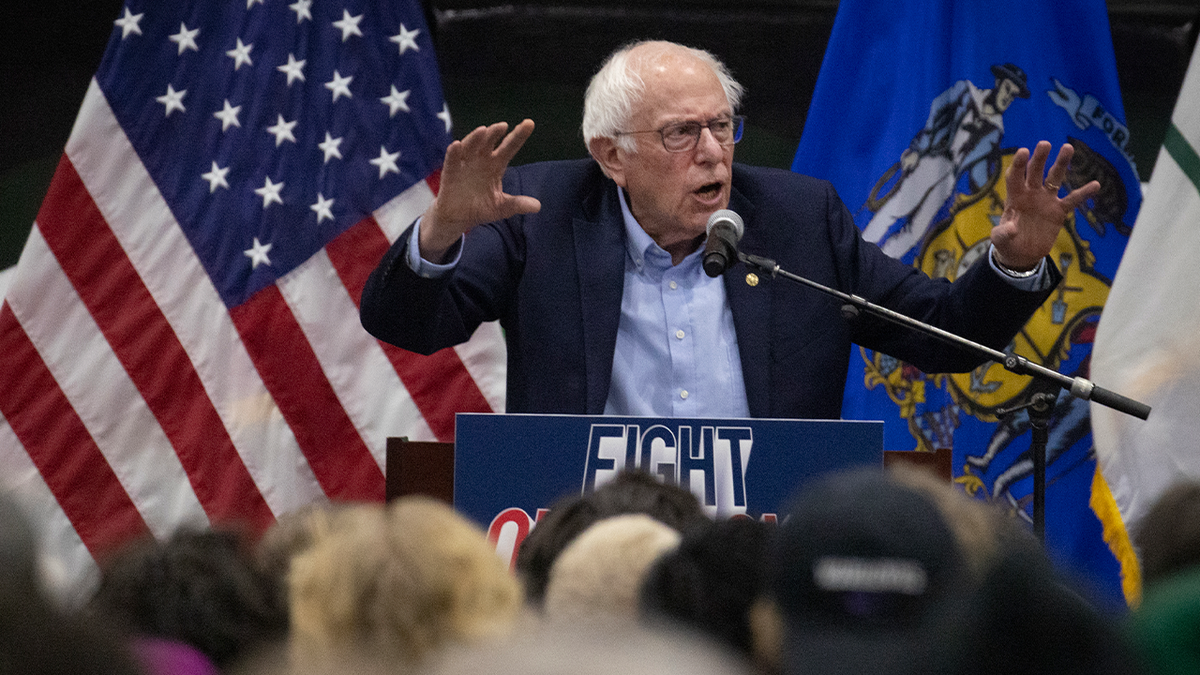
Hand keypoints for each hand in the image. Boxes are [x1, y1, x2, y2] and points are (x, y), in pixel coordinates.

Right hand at [419, 119, 541, 261]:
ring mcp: (466, 163)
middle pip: (489, 142)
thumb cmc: (480, 207)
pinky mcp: (451, 171)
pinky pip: (452, 160)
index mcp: (496, 165)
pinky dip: (454, 152)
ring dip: (476, 138)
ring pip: (471, 146)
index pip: (509, 147)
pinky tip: (457, 145)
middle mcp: (482, 159)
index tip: (529, 123)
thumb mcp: (501, 207)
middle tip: (503, 126)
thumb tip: (537, 207)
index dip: (519, 135)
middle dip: (495, 133)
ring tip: (484, 130)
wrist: (458, 218)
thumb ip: (517, 204)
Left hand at [991, 141, 1099, 269]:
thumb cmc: (1007, 243)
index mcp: (1015, 197)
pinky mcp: (1058, 211)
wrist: (1022, 254)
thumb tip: (1012, 228)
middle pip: (1035, 171)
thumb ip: (1003, 234)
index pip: (1015, 176)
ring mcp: (1046, 200)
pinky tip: (1095, 185)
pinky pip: (1073, 200)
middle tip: (1045, 144)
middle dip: (1039, 158)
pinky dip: (1083, 193)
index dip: (1019, 164)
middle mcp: (1031, 193)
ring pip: (1055, 178)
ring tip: (1068, 147)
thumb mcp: (1001, 240)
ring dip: (1061, 164)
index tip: (1024, 151)